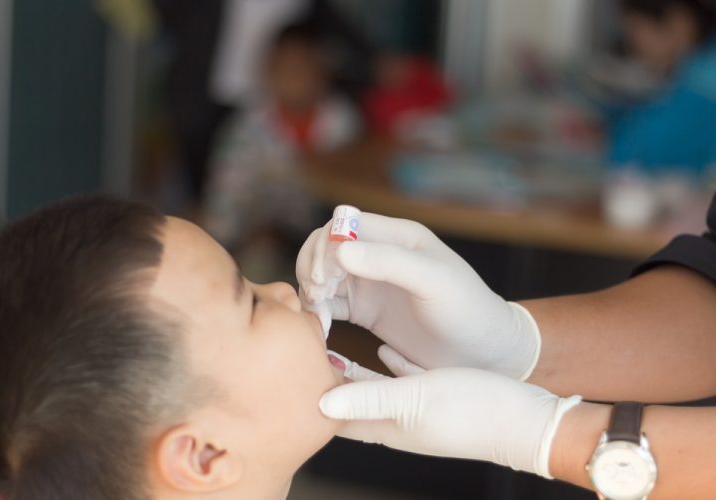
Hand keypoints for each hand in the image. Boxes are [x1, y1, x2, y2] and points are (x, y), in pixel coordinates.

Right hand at [296, 212, 540, 378]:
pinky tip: (322, 327)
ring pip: (323, 275)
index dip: (325, 248)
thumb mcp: (433, 281)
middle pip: (325, 248)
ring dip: (311, 289)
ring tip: (318, 312)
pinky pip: (329, 304)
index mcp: (397, 236)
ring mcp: (371, 283)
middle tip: (317, 296)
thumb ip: (389, 262)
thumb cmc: (467, 310)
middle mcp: (379, 255)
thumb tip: (340, 250)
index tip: (325, 279)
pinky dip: (318, 311)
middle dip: (313, 268)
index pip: (343, 226)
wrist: (483, 353)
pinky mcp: (365, 311)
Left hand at [323, 347, 580, 477]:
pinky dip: (388, 367)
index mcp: (386, 425)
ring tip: (332, 346)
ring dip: (352, 372)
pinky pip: (402, 382)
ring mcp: (416, 412)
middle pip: (348, 402)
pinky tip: (384, 349)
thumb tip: (320, 400)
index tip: (291, 366)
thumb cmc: (474, 410)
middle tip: (305, 351)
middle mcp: (395, 422)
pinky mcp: (436, 399)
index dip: (310, 393)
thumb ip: (370, 397)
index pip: (334, 414)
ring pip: (373, 390)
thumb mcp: (417, 398)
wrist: (527, 421)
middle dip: (326, 381)